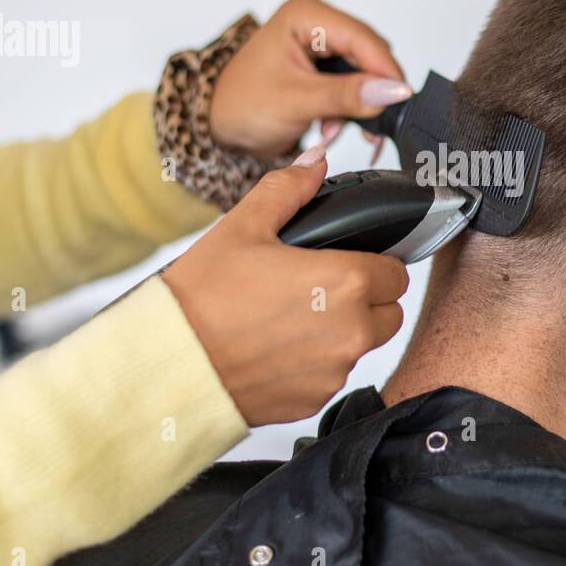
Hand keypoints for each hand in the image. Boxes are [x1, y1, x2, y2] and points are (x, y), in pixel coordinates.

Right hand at [162, 147, 408, 426]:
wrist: (167, 364)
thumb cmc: (201, 297)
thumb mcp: (243, 226)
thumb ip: (289, 190)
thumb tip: (316, 164)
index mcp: (347, 282)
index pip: (397, 273)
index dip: (375, 263)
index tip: (349, 261)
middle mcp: (351, 332)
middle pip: (389, 313)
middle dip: (367, 299)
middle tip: (321, 287)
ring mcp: (334, 372)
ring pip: (362, 346)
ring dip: (342, 332)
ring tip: (292, 316)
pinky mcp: (313, 401)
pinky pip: (331, 376)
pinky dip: (315, 363)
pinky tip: (277, 347)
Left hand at [210, 0, 410, 158]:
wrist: (219, 126)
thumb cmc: (241, 104)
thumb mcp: (296, 101)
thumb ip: (347, 95)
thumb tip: (392, 91)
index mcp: (306, 15)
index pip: (362, 38)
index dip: (384, 70)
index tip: (401, 100)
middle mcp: (317, 22)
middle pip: (368, 54)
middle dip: (371, 90)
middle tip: (371, 124)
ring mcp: (321, 43)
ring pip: (365, 71)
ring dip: (359, 103)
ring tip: (339, 128)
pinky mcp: (324, 65)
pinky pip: (355, 83)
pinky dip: (351, 108)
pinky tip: (334, 126)